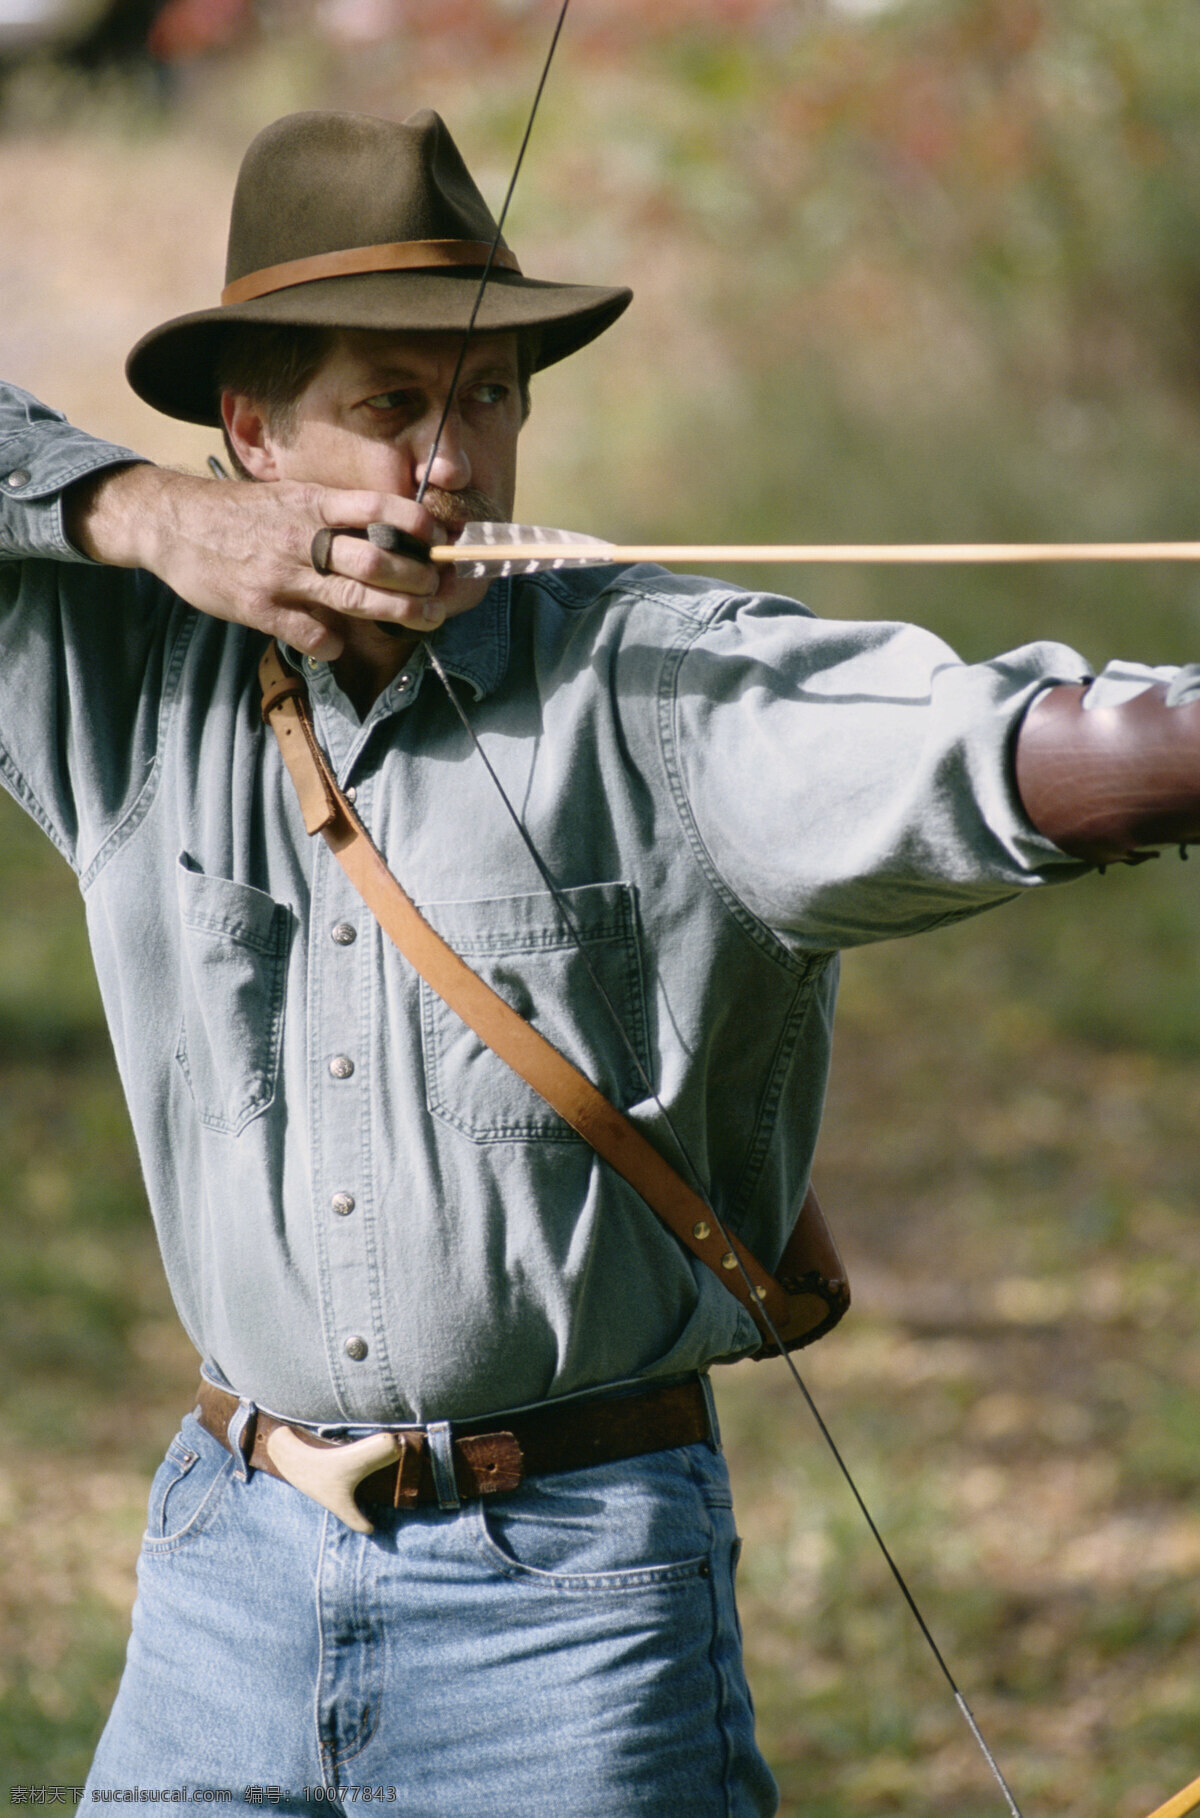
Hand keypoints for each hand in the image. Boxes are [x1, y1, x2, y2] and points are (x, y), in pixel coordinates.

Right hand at [65, 464, 451, 659]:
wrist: (172, 523)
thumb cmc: (241, 514)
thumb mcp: (289, 497)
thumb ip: (333, 514)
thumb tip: (388, 532)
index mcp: (313, 502)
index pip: (380, 507)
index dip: (418, 524)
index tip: (440, 540)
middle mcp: (302, 536)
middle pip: (378, 559)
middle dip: (420, 578)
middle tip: (438, 590)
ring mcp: (281, 574)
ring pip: (355, 597)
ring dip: (399, 611)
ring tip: (424, 618)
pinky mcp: (258, 607)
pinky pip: (311, 634)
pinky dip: (332, 644)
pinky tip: (337, 644)